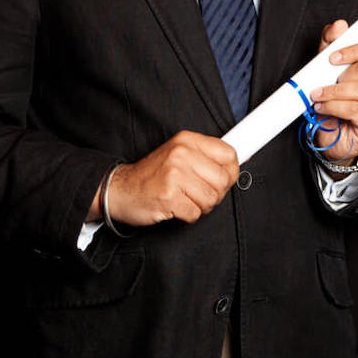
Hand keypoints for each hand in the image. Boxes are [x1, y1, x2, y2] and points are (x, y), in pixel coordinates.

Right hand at [99, 131, 237, 227]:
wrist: (119, 189)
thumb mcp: (177, 155)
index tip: (224, 179)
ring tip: (184, 200)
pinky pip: (196, 213)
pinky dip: (188, 216)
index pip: (229, 154)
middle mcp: (181, 154)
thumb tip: (238, 164)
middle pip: (223, 180)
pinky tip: (175, 207)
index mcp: (186, 140)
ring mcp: (174, 175)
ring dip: (201, 206)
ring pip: (211, 199)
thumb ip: (205, 157)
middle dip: (215, 193)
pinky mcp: (169, 197)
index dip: (231, 172)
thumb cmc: (151, 175)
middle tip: (198, 194)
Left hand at [307, 20, 357, 164]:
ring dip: (332, 91)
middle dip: (341, 74)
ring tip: (318, 95)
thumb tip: (338, 26)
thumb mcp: (326, 69)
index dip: (353, 49)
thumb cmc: (333, 103)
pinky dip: (333, 106)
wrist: (331, 135)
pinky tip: (322, 107)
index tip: (332, 57)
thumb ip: (330, 45)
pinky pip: (355, 108)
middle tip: (325, 81)